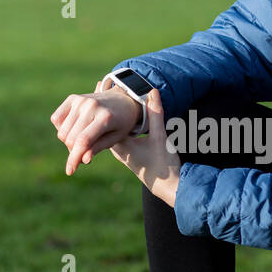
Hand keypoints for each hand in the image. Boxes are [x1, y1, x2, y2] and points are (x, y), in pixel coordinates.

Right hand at [50, 78, 141, 175]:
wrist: (122, 99)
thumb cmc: (121, 122)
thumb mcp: (116, 138)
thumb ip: (98, 147)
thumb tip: (83, 160)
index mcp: (106, 117)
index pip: (83, 141)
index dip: (74, 158)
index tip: (70, 171)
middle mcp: (91, 106)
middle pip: (70, 138)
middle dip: (75, 151)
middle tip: (86, 151)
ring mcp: (80, 100)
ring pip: (62, 132)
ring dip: (69, 141)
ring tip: (83, 140)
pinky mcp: (72, 98)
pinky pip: (56, 119)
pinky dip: (62, 128)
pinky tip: (75, 128)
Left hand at [109, 88, 179, 206]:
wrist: (169, 189)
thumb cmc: (164, 166)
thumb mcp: (161, 137)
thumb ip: (156, 114)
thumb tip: (152, 92)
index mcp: (121, 144)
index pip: (105, 119)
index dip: (103, 100)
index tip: (102, 82)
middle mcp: (120, 149)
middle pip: (105, 125)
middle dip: (104, 106)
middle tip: (102, 84)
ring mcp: (125, 154)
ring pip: (112, 132)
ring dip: (110, 116)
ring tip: (108, 98)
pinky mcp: (133, 157)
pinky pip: (120, 137)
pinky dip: (118, 125)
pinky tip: (122, 118)